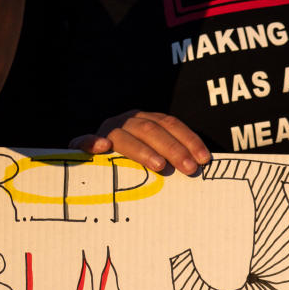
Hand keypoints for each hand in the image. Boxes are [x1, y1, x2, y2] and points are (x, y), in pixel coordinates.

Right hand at [70, 110, 210, 175]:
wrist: (96, 166)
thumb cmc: (137, 166)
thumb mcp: (157, 156)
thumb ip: (173, 157)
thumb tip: (202, 165)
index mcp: (147, 121)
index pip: (171, 124)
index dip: (189, 140)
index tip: (204, 159)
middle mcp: (128, 121)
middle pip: (152, 130)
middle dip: (173, 149)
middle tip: (189, 168)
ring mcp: (107, 131)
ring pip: (125, 137)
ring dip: (143, 150)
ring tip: (160, 165)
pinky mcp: (85, 144)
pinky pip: (84, 141)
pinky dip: (91, 142)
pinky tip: (102, 147)